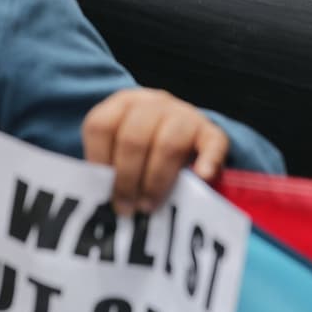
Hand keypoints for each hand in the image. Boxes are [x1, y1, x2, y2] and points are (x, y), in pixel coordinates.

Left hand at [83, 88, 228, 215]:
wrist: (186, 137)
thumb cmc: (146, 151)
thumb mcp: (122, 151)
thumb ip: (110, 170)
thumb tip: (98, 204)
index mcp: (123, 104)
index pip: (101, 125)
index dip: (98, 160)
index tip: (102, 190)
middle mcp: (153, 103)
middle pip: (133, 138)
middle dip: (127, 178)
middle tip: (126, 207)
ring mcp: (184, 114)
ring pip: (168, 143)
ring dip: (156, 180)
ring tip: (149, 205)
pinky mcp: (210, 130)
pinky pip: (212, 143)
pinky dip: (207, 161)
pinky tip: (201, 178)